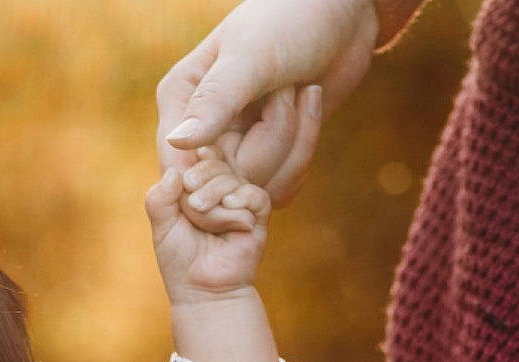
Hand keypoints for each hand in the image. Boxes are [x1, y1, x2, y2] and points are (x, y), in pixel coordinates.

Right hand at [156, 0, 374, 203]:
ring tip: (305, 89)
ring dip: (292, 145)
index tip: (241, 184)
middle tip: (291, 91)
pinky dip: (303, 152)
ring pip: (254, 188)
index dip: (205, 187)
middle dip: (267, 149)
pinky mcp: (268, 156)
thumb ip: (215, 101)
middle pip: (221, 185)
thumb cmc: (290, 19)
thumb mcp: (252, 58)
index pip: (177, 168)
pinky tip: (313, 104)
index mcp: (180, 101)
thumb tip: (177, 142)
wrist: (341, 13)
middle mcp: (201, 130)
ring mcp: (236, 145)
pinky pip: (280, 185)